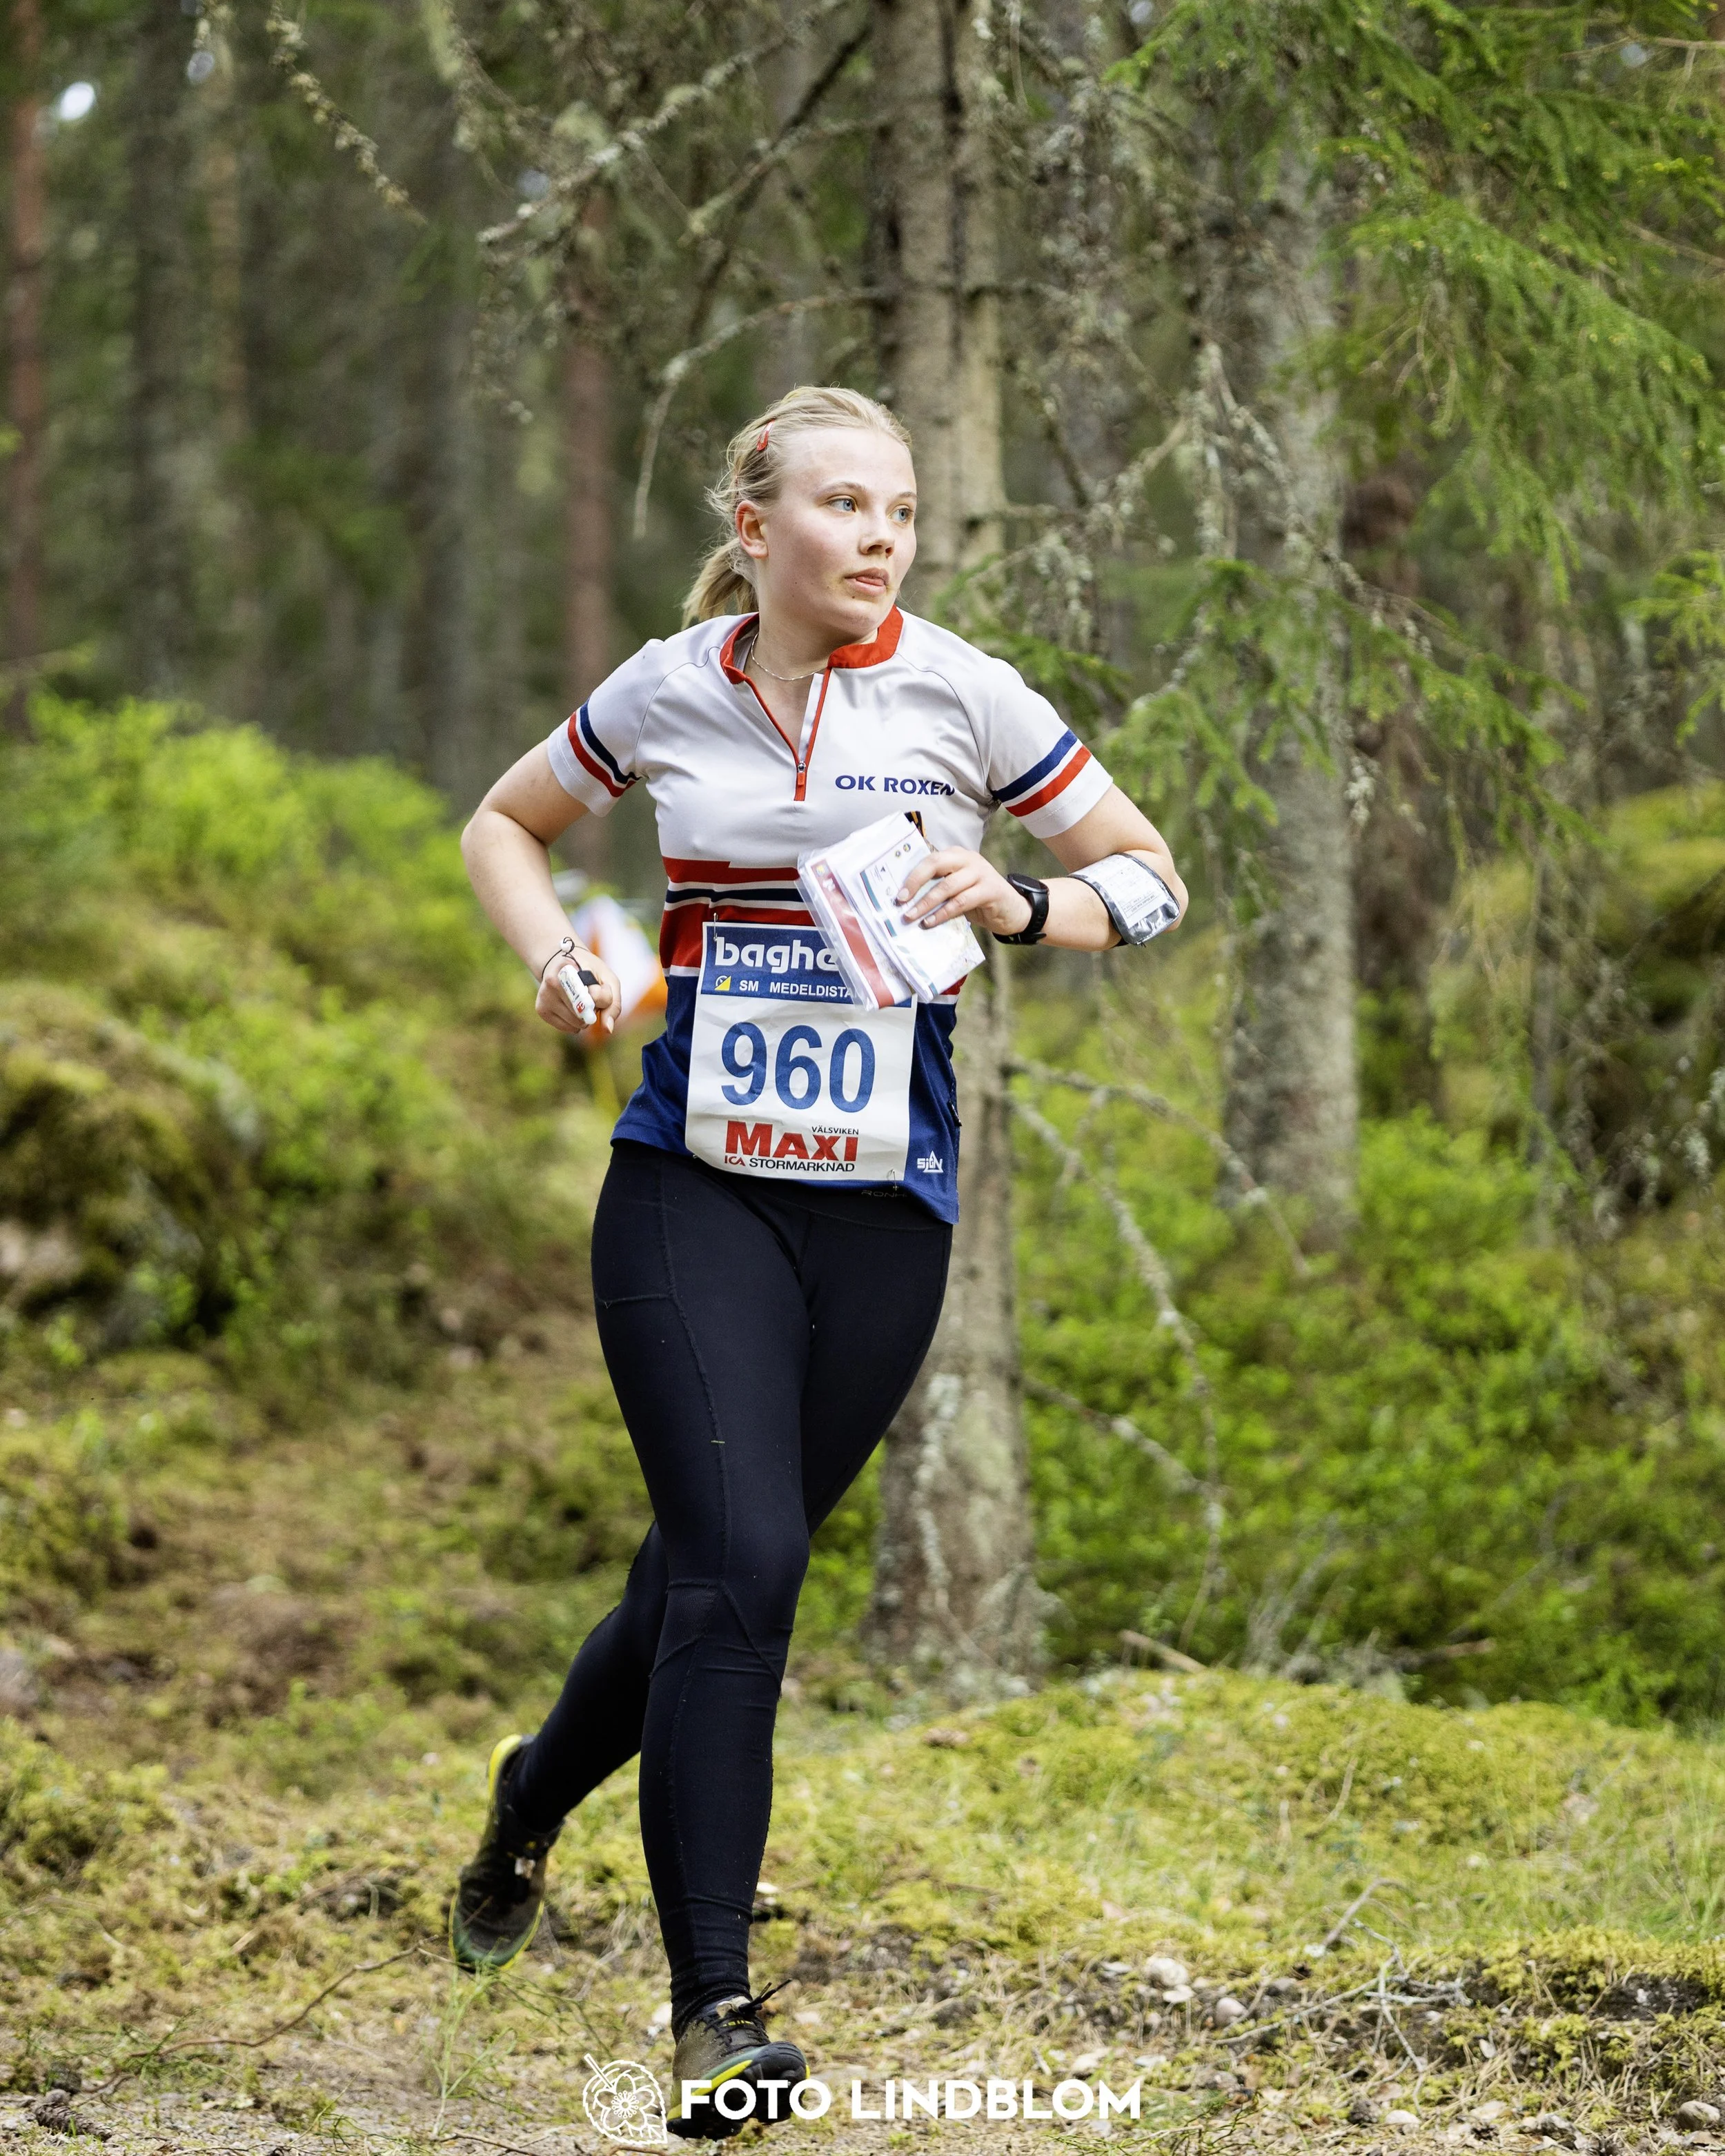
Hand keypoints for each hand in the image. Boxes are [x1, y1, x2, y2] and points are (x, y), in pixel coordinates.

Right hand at [533, 946, 622, 1036]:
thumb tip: (607, 1030)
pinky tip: (571, 1008)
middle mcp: (552, 981)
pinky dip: (575, 1023)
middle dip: (594, 1009)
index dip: (604, 995)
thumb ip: (613, 1003)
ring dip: (585, 1018)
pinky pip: (568, 1028)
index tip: (598, 984)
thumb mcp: (608, 980)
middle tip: (589, 993)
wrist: (561, 964)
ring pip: (577, 1024)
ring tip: (579, 1000)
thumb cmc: (590, 972)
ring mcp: (544, 996)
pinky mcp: (541, 1010)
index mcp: (569, 968)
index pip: (596, 996)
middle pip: (586, 1013)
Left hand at [898, 849, 1032, 937]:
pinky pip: (960, 902)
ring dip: (926, 903)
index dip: (912, 875)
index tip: (898, 893)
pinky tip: (930, 922)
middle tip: (901, 901)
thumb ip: (939, 888)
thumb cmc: (980, 900)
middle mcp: (968, 859)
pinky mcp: (990, 890)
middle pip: (936, 864)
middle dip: (915, 882)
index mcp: (957, 855)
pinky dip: (943, 913)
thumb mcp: (958, 889)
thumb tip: (909, 901)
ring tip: (912, 916)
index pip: (930, 859)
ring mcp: (981, 873)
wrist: (1014, 909)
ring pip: (947, 886)